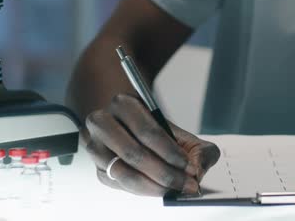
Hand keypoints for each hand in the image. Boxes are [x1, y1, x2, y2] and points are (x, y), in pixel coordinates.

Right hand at [83, 94, 220, 195]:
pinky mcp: (98, 168)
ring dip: (153, 185)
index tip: (189, 166)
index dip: (170, 152)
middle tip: (186, 183)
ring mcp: (96, 147)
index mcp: (124, 104)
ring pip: (122, 172)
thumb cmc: (157, 132)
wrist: (131, 130)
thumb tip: (198, 170)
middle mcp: (103, 123)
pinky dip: (142, 190)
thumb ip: (198, 149)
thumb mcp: (180, 132)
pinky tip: (159, 188)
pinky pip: (119, 184)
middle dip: (164, 173)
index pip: (147, 131)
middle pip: (133, 153)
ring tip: (175, 188)